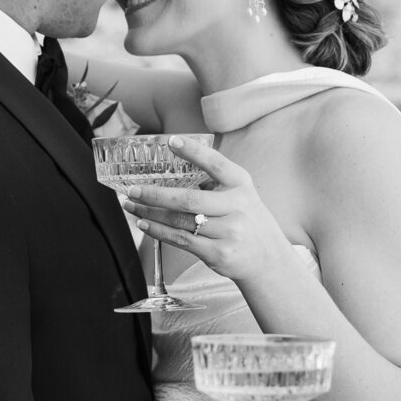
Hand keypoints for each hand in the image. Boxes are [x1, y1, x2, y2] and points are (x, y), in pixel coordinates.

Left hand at [121, 135, 291, 287]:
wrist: (268, 258)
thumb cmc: (245, 220)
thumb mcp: (239, 194)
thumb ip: (213, 181)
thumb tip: (171, 167)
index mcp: (240, 183)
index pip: (215, 163)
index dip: (193, 152)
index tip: (171, 141)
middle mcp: (236, 206)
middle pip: (188, 199)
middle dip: (155, 194)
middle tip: (132, 189)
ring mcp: (228, 231)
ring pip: (180, 221)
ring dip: (150, 213)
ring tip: (132, 205)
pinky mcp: (219, 253)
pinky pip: (181, 240)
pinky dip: (158, 231)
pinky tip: (144, 224)